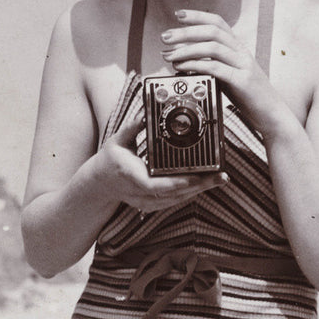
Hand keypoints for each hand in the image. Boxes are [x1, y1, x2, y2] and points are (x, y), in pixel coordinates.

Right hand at [96, 110, 228, 212]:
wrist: (99, 184)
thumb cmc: (109, 161)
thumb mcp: (117, 140)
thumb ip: (133, 127)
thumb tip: (146, 112)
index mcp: (131, 176)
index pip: (155, 185)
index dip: (177, 183)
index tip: (196, 176)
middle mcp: (140, 193)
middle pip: (174, 195)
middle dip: (199, 185)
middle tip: (220, 176)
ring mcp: (146, 202)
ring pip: (178, 200)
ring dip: (199, 190)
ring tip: (219, 179)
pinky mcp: (152, 205)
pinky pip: (176, 201)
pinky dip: (191, 193)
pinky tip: (205, 184)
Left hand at [160, 9, 286, 134]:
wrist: (271, 114)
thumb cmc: (248, 94)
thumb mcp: (228, 73)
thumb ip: (211, 62)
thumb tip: (183, 56)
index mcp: (238, 48)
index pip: (218, 22)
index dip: (198, 15)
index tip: (179, 14)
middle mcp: (241, 52)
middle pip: (213, 31)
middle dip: (186, 32)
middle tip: (165, 37)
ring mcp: (243, 66)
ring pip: (213, 47)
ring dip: (187, 49)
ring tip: (169, 55)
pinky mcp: (242, 81)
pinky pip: (216, 68)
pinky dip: (196, 65)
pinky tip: (182, 67)